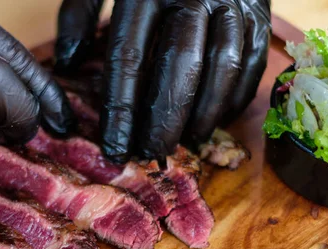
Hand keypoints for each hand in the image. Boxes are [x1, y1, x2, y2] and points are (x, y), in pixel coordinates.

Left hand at [55, 0, 270, 162]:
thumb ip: (81, 13)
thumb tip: (67, 62)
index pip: (129, 57)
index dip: (121, 109)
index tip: (115, 147)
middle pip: (181, 66)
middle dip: (166, 119)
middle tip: (153, 153)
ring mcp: (233, 0)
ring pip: (223, 67)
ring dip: (205, 113)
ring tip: (187, 143)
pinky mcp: (260, 9)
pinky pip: (252, 60)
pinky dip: (237, 96)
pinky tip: (217, 120)